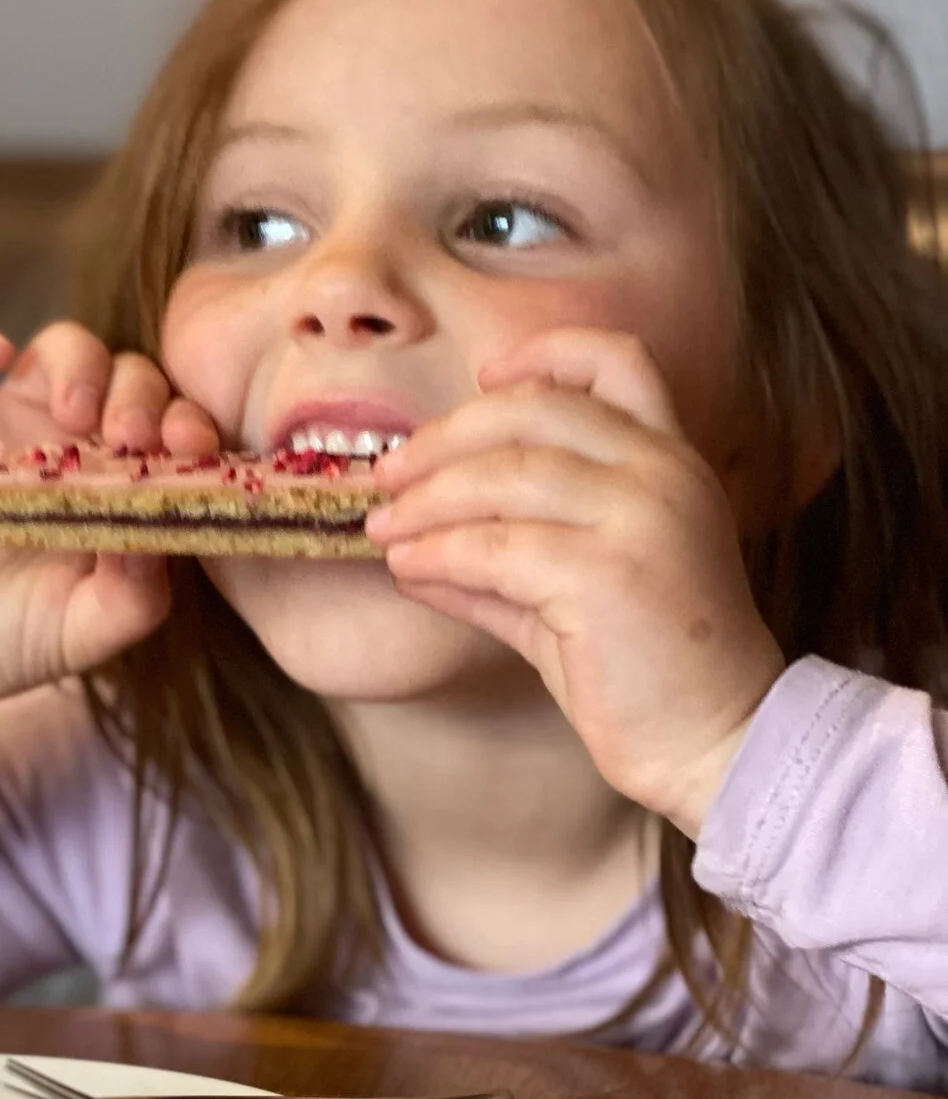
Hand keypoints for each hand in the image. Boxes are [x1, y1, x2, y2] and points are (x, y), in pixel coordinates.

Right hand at [0, 306, 219, 750]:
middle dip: (140, 395)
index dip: (189, 424)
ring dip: (78, 364)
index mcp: (128, 478)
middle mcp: (78, 437)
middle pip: (129, 375)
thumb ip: (136, 595)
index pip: (175, 425)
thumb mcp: (95, 629)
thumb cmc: (28, 633)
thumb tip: (157, 537)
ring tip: (72, 410)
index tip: (190, 447)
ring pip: (61, 347)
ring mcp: (12, 417)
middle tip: (130, 438)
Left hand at [365, 329, 784, 835]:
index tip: (479, 380)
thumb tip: (411, 547)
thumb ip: (503, 560)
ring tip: (382, 528)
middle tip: (387, 474)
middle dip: (445, 438)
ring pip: (504, 476)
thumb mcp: (573, 595)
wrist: (717, 743)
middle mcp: (665, 474)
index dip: (543, 355)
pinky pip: (494, 547)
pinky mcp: (605, 573)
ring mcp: (641, 518)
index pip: (615, 361)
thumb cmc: (647, 673)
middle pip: (534, 412)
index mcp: (673, 461)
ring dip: (426, 501)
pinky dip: (438, 554)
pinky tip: (408, 569)